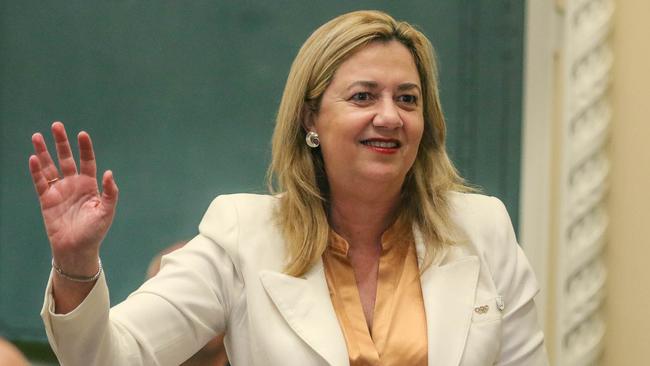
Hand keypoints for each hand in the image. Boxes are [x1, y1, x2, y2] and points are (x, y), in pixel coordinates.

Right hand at [29, 122, 117, 274]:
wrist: (77, 249)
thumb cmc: (95, 231)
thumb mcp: (107, 211)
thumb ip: (109, 192)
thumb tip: (108, 172)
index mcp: (90, 185)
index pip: (87, 161)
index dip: (84, 148)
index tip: (82, 134)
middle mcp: (73, 185)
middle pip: (66, 159)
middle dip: (61, 143)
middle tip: (56, 125)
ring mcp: (59, 191)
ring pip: (50, 167)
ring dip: (43, 152)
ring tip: (37, 136)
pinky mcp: (47, 200)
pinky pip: (40, 182)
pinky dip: (36, 171)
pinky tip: (33, 158)